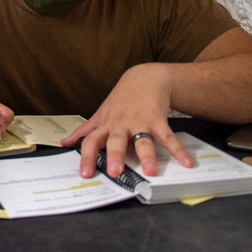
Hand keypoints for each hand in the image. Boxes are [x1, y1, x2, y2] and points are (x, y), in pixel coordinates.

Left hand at [59, 64, 192, 177]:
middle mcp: (121, 125)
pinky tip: (187, 162)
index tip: (85, 174)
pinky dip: (178, 150)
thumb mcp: (100, 114)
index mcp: (105, 126)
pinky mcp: (158, 119)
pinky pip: (167, 136)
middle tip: (115, 172)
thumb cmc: (121, 100)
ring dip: (147, 156)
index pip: (92, 142)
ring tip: (151, 171)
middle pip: (116, 141)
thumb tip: (65, 143)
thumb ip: (84, 131)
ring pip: (142, 140)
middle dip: (116, 156)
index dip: (87, 157)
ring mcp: (140, 122)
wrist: (144, 78)